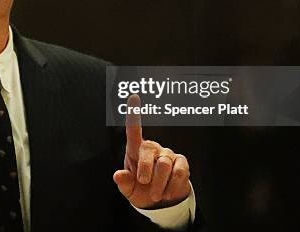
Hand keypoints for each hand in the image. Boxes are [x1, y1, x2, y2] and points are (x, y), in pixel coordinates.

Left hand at [113, 94, 190, 208]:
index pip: (134, 130)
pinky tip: (167, 192)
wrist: (160, 203)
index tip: (133, 96)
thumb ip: (123, 182)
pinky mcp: (181, 163)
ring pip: (164, 165)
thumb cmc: (140, 190)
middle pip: (148, 152)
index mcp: (136, 150)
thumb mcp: (128, 189)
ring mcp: (168, 154)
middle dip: (145, 171)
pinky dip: (171, 186)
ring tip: (155, 193)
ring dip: (158, 184)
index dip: (134, 113)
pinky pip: (179, 172)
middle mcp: (152, 148)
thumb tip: (118, 175)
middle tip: (143, 184)